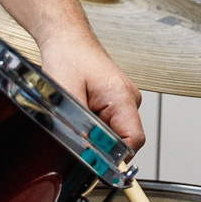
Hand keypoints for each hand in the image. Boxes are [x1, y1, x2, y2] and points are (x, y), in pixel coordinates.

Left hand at [36, 30, 146, 152]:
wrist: (68, 39)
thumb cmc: (69, 57)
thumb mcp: (67, 94)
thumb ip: (80, 125)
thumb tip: (88, 150)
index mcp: (122, 97)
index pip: (134, 140)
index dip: (116, 156)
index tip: (96, 162)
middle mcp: (129, 99)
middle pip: (124, 139)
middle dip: (101, 144)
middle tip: (77, 130)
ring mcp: (125, 100)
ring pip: (115, 133)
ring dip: (96, 133)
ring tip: (77, 112)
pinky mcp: (116, 101)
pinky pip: (109, 123)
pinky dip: (94, 124)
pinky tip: (81, 108)